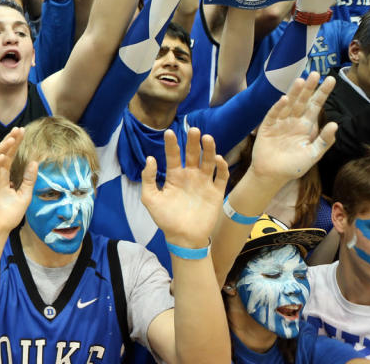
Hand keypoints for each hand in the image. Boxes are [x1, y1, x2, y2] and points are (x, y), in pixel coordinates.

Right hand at [0, 128, 35, 242]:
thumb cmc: (9, 216)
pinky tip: (2, 157)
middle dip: (8, 142)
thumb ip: (29, 180)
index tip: (22, 132)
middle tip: (17, 130)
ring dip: (1, 149)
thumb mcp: (24, 196)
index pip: (9, 157)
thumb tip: (34, 162)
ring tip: (11, 140)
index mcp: (3, 177)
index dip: (15, 145)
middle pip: (1, 154)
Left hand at [141, 128, 228, 247]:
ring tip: (206, 138)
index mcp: (174, 176)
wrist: (183, 238)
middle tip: (193, 130)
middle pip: (192, 154)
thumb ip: (148, 178)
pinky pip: (220, 177)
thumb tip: (150, 158)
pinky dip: (221, 167)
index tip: (168, 132)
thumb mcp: (150, 198)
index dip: (171, 144)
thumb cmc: (165, 219)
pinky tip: (217, 159)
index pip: (173, 156)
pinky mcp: (216, 192)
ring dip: (208, 149)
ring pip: (207, 161)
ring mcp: (204, 183)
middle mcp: (190, 176)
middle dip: (193, 142)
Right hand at [249, 72, 336, 185]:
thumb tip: (335, 125)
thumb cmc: (294, 166)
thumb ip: (324, 140)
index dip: (323, 93)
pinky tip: (285, 99)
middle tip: (316, 73)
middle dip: (309, 88)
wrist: (272, 175)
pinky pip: (273, 114)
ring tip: (301, 81)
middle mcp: (293, 121)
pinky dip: (278, 107)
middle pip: (303, 101)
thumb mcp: (313, 154)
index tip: (331, 80)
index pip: (316, 106)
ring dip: (294, 93)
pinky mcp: (267, 127)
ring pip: (289, 104)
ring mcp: (280, 123)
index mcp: (306, 126)